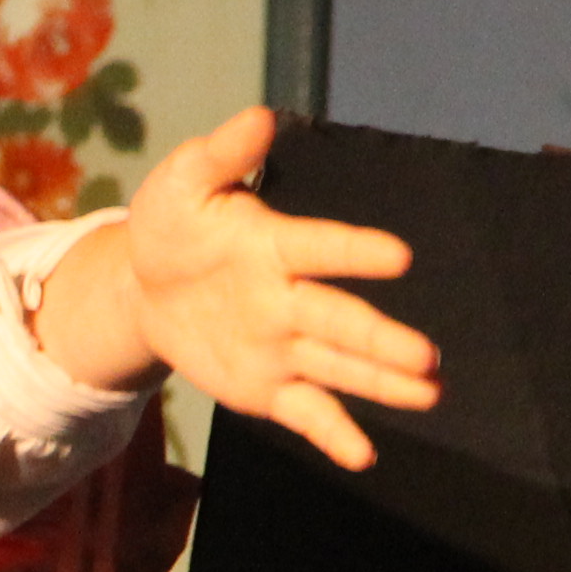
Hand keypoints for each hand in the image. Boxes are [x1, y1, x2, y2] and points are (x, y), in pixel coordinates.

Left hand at [31, 105, 438, 468]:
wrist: (143, 287)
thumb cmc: (173, 226)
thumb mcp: (182, 184)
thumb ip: (220, 155)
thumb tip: (259, 116)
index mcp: (275, 246)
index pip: (320, 247)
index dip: (354, 252)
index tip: (400, 256)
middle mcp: (290, 299)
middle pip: (340, 320)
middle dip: (381, 339)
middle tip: (427, 356)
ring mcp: (284, 347)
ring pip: (338, 368)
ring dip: (381, 382)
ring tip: (427, 393)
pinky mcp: (268, 387)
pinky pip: (305, 410)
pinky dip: (332, 433)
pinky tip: (363, 455)